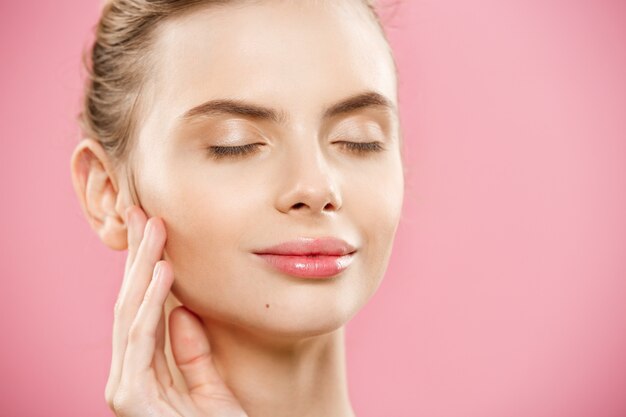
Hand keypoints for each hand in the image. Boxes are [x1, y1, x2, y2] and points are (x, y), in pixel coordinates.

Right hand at [105, 205, 247, 416]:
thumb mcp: (210, 388)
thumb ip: (191, 354)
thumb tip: (179, 311)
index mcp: (147, 374)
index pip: (142, 313)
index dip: (146, 271)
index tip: (156, 233)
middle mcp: (130, 379)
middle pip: (131, 308)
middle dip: (138, 261)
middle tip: (147, 216)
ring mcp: (127, 390)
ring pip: (130, 316)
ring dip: (141, 270)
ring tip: (154, 231)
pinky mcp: (132, 399)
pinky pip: (141, 341)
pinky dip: (149, 304)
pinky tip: (162, 273)